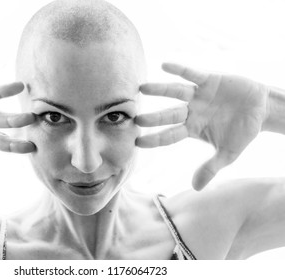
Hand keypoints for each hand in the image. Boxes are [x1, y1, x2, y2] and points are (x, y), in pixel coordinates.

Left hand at [136, 63, 268, 189]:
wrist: (261, 111)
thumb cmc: (242, 132)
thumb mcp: (227, 154)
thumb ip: (210, 168)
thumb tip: (195, 188)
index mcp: (192, 129)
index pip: (169, 136)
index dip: (155, 139)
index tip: (137, 142)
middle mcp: (191, 112)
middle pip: (169, 115)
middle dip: (154, 118)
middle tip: (137, 119)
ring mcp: (198, 96)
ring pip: (175, 93)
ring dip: (160, 90)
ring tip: (143, 87)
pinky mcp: (209, 80)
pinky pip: (192, 74)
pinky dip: (180, 70)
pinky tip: (165, 65)